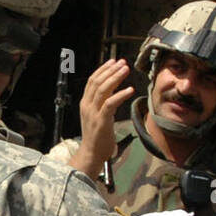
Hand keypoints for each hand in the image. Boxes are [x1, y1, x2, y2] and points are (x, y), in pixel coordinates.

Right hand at [70, 59, 136, 178]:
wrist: (91, 153)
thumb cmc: (97, 137)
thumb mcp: (98, 116)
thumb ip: (103, 104)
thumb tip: (114, 92)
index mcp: (85, 103)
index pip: (92, 81)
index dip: (103, 70)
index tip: (114, 62)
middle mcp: (87, 105)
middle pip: (97, 82)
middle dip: (111, 70)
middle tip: (123, 63)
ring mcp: (93, 112)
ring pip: (103, 89)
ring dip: (115, 77)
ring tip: (126, 70)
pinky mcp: (101, 120)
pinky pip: (110, 103)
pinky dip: (120, 95)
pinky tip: (130, 90)